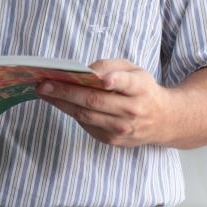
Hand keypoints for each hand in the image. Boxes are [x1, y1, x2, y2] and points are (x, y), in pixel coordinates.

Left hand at [36, 59, 172, 146]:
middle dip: (66, 91)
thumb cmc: (142, 90)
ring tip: (43, 92)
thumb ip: (111, 67)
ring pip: (85, 115)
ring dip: (60, 103)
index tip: (102, 79)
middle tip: (44, 83)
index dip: (114, 81)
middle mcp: (133, 110)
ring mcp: (123, 128)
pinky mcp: (113, 140)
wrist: (163, 120)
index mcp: (140, 88)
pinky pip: (86, 124)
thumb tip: (85, 71)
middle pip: (95, 101)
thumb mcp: (134, 70)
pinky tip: (56, 101)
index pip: (127, 84)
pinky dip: (69, 111)